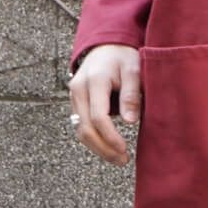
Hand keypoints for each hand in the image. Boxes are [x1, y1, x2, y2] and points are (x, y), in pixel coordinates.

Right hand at [70, 43, 140, 164]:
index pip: (98, 116)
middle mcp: (78, 89)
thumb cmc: (122, 57)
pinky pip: (80, 126)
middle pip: (85, 127)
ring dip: (97, 148)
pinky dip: (93, 139)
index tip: (124, 149)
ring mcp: (73, 96)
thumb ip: (131, 94)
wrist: (105, 46)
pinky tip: (108, 147)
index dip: (110, 137)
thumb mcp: (133, 70)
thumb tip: (130, 121)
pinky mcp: (75, 102)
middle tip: (122, 160)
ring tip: (117, 158)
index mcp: (94, 80)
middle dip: (103, 148)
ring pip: (80, 130)